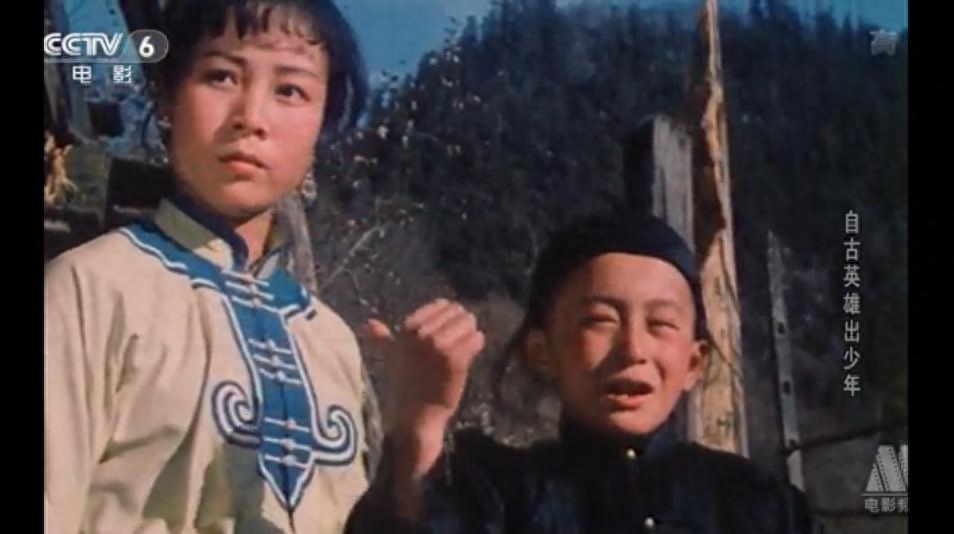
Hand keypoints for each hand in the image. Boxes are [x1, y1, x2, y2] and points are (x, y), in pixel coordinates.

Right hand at [365, 298, 484, 436]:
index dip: (448, 318)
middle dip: (461, 324)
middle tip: (458, 341)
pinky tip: (470, 356)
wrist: (416, 414)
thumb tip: (367, 323)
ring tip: (464, 348)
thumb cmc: (404, 385)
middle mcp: (423, 334)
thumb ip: (381, 337)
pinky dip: (476, 345)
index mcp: (408, 328)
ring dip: (470, 334)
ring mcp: (440, 345)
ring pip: (469, 323)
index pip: (441, 305)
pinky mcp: (456, 359)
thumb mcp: (390, 356)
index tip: (445, 334)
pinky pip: (476, 339)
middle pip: (458, 312)